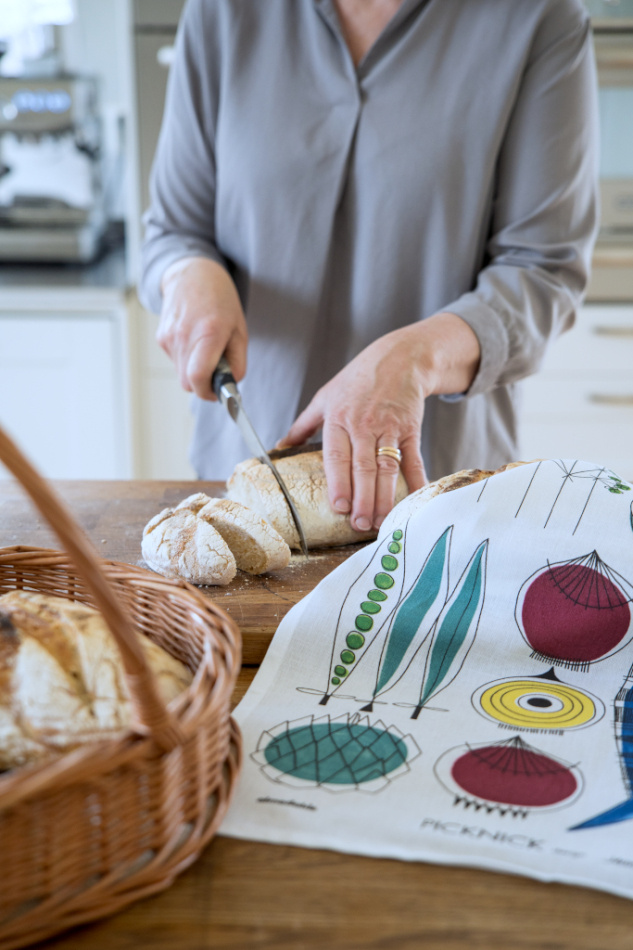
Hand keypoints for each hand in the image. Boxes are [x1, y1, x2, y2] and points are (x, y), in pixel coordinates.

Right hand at [157, 257, 247, 398]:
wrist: (192, 274)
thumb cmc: (220, 300)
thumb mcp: (240, 330)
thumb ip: (237, 361)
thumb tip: (230, 384)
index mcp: (208, 333)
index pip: (198, 378)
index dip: (208, 392)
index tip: (218, 392)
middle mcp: (184, 337)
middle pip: (188, 382)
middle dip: (203, 384)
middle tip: (216, 371)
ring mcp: (169, 337)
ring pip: (181, 374)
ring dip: (195, 371)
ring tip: (206, 348)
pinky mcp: (161, 338)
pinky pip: (176, 361)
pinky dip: (187, 359)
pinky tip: (194, 340)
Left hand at [281, 313, 480, 531]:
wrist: (400, 358)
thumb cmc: (358, 379)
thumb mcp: (325, 397)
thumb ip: (303, 425)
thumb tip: (279, 447)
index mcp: (338, 418)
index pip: (337, 456)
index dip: (339, 482)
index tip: (339, 506)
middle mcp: (363, 424)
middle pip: (363, 467)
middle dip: (363, 499)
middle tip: (361, 525)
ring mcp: (389, 427)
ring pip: (387, 467)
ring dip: (386, 497)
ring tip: (382, 521)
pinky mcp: (410, 429)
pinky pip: (412, 458)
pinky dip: (415, 480)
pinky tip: (414, 499)